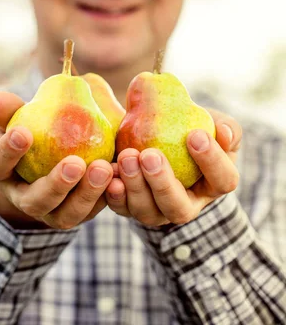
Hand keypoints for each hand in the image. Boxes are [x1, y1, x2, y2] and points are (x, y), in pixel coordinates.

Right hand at [0, 91, 112, 229]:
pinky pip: (92, 210)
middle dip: (56, 185)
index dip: (7, 151)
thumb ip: (9, 109)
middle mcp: (23, 197)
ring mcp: (50, 210)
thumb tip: (1, 99)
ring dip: (86, 194)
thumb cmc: (25, 127)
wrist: (44, 153)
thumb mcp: (13, 116)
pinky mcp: (77, 212)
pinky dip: (107, 196)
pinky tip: (120, 174)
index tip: (24, 133)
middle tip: (76, 163)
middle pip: (35, 201)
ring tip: (104, 169)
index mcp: (0, 170)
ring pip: (66, 215)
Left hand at [105, 108, 240, 226]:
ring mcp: (157, 210)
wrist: (157, 136)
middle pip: (178, 207)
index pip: (223, 180)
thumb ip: (226, 127)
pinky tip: (110, 173)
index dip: (211, 161)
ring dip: (135, 186)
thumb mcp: (214, 126)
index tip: (195, 135)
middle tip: (149, 155)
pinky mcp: (130, 208)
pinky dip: (114, 194)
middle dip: (163, 183)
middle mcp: (186, 205)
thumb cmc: (191, 130)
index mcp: (213, 185)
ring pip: (147, 211)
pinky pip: (121, 207)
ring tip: (127, 157)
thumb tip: (224, 132)